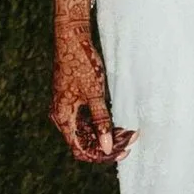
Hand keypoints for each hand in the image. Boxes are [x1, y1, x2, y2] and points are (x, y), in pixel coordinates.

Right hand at [52, 23, 133, 166]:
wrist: (72, 39)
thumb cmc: (81, 63)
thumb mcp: (94, 93)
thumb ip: (101, 121)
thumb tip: (107, 147)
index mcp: (63, 117)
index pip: (80, 150)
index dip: (101, 155)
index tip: (123, 151)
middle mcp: (62, 117)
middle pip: (85, 142)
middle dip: (108, 144)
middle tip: (132, 138)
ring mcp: (67, 109)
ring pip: (87, 132)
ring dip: (107, 134)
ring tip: (129, 131)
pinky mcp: (72, 101)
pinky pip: (86, 120)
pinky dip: (102, 123)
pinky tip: (118, 122)